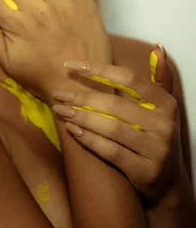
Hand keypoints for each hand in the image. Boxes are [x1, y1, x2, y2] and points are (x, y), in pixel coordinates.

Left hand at [51, 48, 181, 205]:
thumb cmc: (157, 135)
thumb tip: (157, 46)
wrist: (168, 181)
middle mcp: (163, 124)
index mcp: (165, 103)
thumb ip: (160, 77)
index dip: (99, 70)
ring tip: (60, 110)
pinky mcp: (144, 171)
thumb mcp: (164, 106)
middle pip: (114, 105)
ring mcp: (155, 149)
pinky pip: (110, 151)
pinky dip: (89, 139)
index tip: (71, 65)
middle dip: (82, 98)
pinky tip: (72, 130)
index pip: (129, 79)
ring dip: (81, 117)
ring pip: (110, 128)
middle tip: (59, 94)